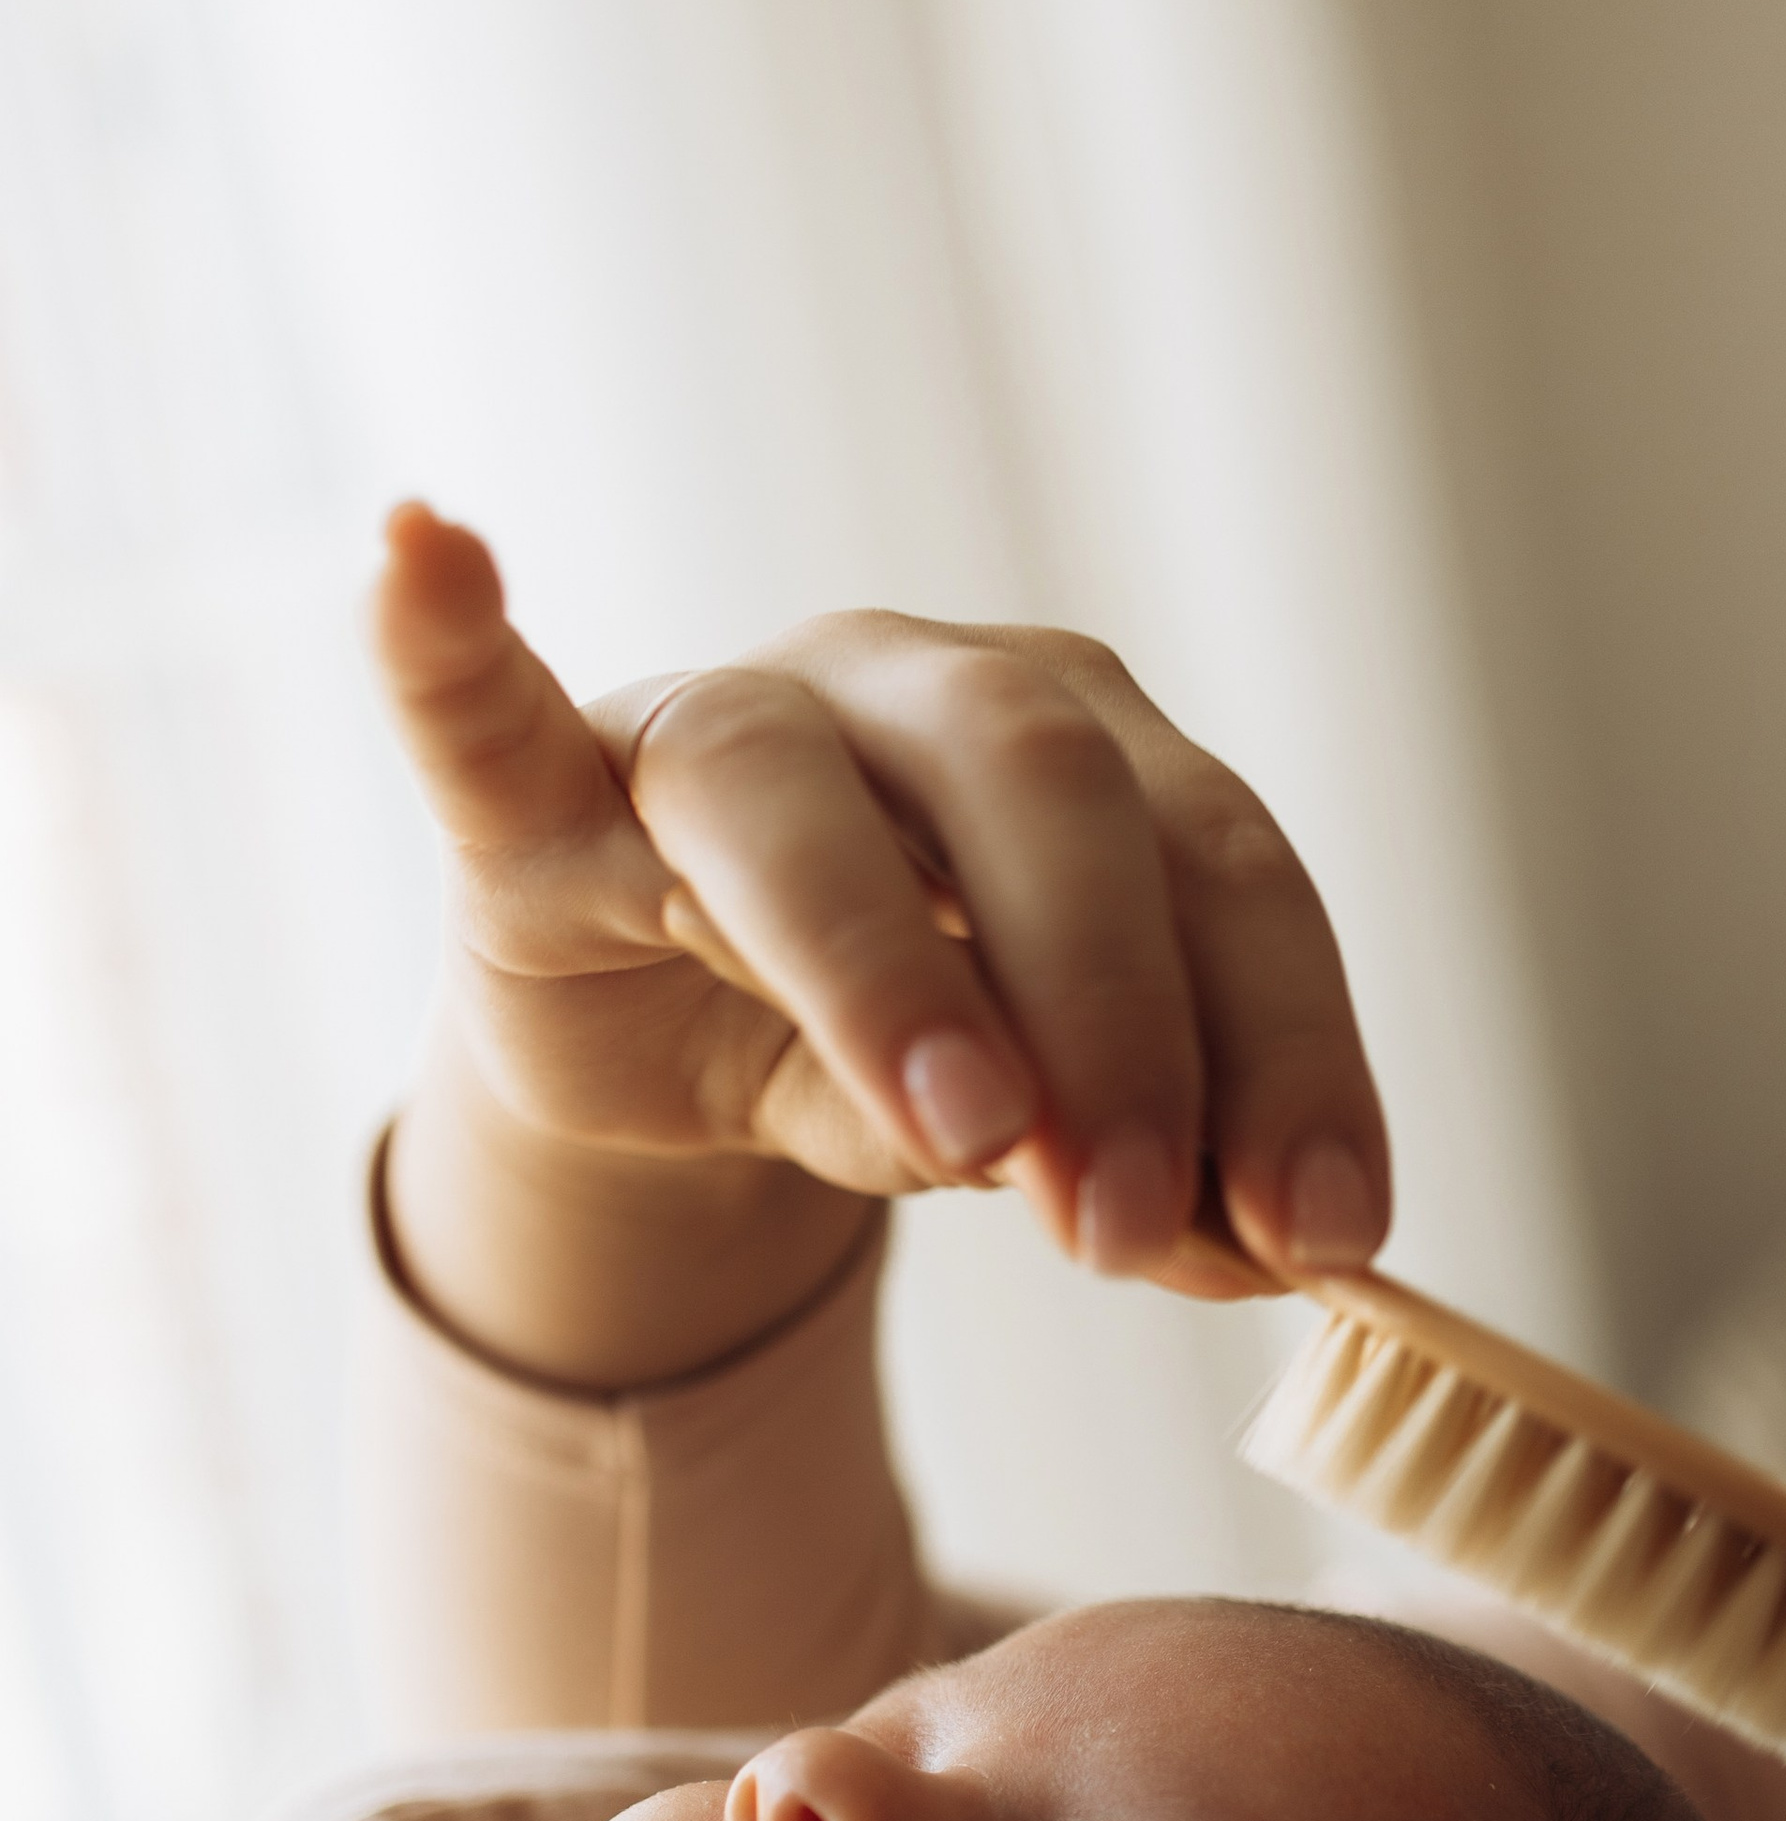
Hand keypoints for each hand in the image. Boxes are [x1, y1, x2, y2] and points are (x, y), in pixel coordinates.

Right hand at [370, 507, 1392, 1373]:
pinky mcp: (538, 793)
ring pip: (797, 795)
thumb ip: (1142, 1180)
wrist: (659, 1041)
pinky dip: (446, 635)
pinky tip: (424, 554)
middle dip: (1119, 1020)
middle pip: (1049, 800)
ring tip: (964, 1129)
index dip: (1290, 1048)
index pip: (1228, 872)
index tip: (1326, 1234)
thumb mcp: (1029, 1133)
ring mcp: (721, 719)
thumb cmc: (890, 1044)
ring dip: (889, 961)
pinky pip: (480, 710)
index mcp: (1092, 755)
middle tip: (1129, 1228)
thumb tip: (1277, 1266)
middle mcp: (920, 693)